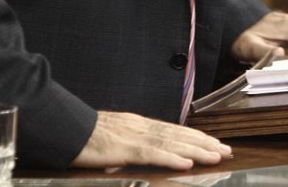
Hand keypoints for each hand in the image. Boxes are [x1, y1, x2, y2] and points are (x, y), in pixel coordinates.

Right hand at [71, 110, 231, 168]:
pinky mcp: (123, 147)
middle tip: (226, 150)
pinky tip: (186, 163)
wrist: (61, 127)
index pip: (175, 130)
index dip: (197, 137)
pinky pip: (151, 153)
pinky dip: (171, 158)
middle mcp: (141, 126)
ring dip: (196, 150)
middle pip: (179, 134)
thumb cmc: (83, 134)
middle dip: (205, 143)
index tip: (215, 144)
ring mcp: (133, 135)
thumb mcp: (113, 137)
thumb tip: (147, 152)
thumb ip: (131, 143)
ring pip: (171, 143)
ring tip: (216, 156)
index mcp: (139, 124)